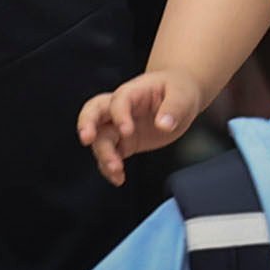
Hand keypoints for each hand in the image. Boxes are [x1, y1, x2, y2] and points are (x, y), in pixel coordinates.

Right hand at [78, 68, 207, 183]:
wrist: (179, 98)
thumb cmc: (178, 90)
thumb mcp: (182, 96)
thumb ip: (173, 109)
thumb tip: (164, 125)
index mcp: (132, 92)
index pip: (118, 101)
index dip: (119, 115)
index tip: (127, 131)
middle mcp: (120, 109)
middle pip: (93, 112)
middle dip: (86, 124)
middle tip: (87, 139)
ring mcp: (119, 127)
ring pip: (100, 139)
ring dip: (103, 155)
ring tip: (115, 170)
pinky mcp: (124, 143)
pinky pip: (111, 155)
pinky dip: (110, 168)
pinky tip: (118, 179)